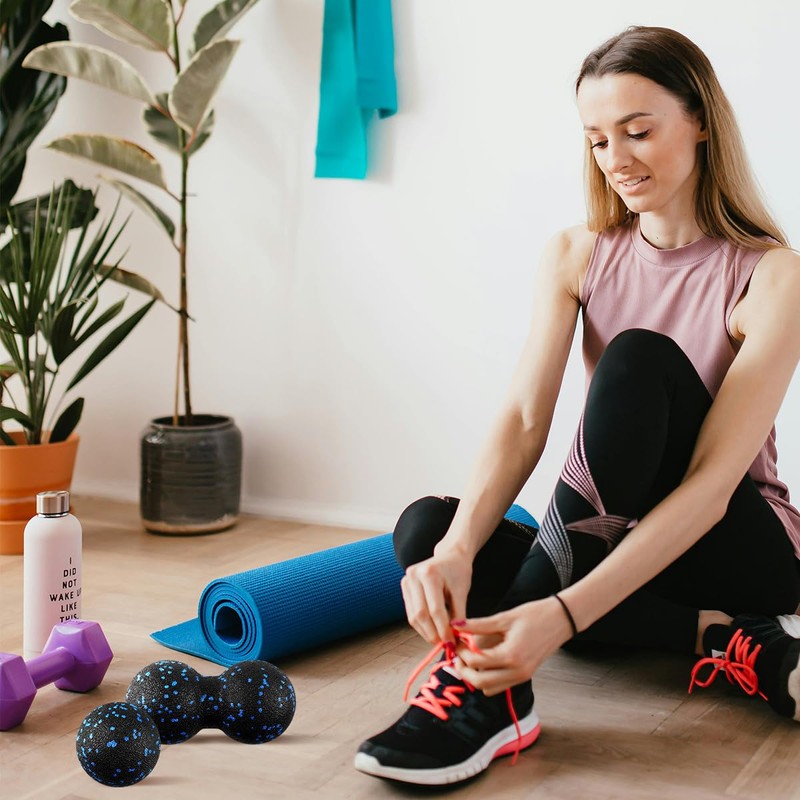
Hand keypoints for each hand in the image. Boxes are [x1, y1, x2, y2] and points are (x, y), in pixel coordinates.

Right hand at [401, 549, 471, 644]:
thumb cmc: (458, 572)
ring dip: (426, 632)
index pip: (435, 610)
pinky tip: (432, 631)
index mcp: (430, 574)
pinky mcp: (404, 586)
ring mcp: (406, 580)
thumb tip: (455, 639)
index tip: (452, 643)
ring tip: (439, 640)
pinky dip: (421, 625)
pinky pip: (411, 612)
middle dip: (433, 634)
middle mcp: (414, 576)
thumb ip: (459, 615)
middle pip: (421, 614)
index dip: (443, 629)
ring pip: (413, 616)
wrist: (450, 555)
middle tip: (445, 645)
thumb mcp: (462, 592)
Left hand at [453, 596, 574, 695]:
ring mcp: (522, 676)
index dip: (461, 652)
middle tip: (458, 655)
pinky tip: (484, 661)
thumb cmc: (535, 615)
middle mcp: (517, 672)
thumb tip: (455, 626)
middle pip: (480, 683)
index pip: (476, 662)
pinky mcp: (524, 676)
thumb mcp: (504, 618)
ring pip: (489, 689)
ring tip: (469, 657)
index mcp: (511, 656)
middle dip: (464, 670)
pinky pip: (500, 686)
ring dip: (475, 677)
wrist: (561, 619)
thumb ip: (478, 625)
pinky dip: (488, 679)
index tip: (456, 641)